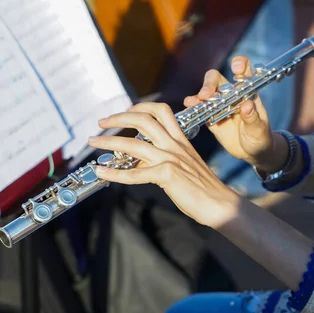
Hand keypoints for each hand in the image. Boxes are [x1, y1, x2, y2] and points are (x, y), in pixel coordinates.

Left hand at [87, 102, 239, 228]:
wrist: (220, 204)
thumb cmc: (202, 188)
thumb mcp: (183, 164)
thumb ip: (163, 158)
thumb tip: (138, 160)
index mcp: (180, 139)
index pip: (161, 111)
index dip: (140, 107)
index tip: (124, 112)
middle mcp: (174, 145)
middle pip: (143, 119)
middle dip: (119, 118)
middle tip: (101, 122)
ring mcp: (171, 158)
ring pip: (134, 144)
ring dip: (108, 141)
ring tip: (93, 142)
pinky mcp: (167, 175)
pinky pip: (135, 173)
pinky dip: (115, 173)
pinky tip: (101, 173)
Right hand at [183, 55, 286, 172]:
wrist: (251, 152)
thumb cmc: (260, 138)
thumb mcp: (260, 129)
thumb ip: (253, 118)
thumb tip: (247, 105)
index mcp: (247, 92)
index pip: (244, 71)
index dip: (239, 64)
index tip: (236, 69)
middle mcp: (231, 95)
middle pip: (217, 79)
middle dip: (210, 83)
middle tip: (206, 94)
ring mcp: (219, 105)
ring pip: (207, 92)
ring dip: (201, 94)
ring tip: (197, 100)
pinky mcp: (210, 117)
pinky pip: (200, 108)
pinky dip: (194, 105)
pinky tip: (189, 104)